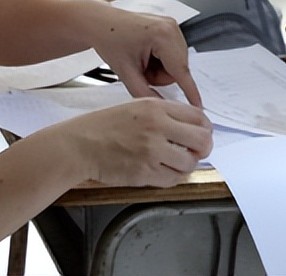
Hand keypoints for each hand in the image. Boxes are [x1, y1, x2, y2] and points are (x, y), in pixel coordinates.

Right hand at [60, 98, 213, 187]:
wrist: (80, 144)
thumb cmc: (104, 125)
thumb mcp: (137, 106)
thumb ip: (164, 113)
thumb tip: (191, 125)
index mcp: (156, 108)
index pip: (198, 117)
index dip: (205, 128)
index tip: (202, 133)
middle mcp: (157, 128)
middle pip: (202, 140)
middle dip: (204, 147)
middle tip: (197, 151)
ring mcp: (151, 152)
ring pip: (189, 163)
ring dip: (187, 164)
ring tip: (176, 161)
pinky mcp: (144, 174)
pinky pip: (173, 179)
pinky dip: (173, 177)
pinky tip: (165, 170)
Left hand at [91, 9, 202, 107]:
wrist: (101, 23)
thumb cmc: (109, 40)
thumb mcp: (126, 73)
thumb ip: (145, 94)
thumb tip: (162, 108)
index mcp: (162, 35)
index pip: (180, 71)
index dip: (190, 92)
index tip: (199, 107)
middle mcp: (171, 27)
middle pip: (178, 69)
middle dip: (159, 75)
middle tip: (138, 69)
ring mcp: (172, 25)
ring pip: (176, 63)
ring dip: (159, 68)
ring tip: (140, 60)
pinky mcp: (169, 27)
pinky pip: (173, 54)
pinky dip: (159, 60)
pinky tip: (145, 54)